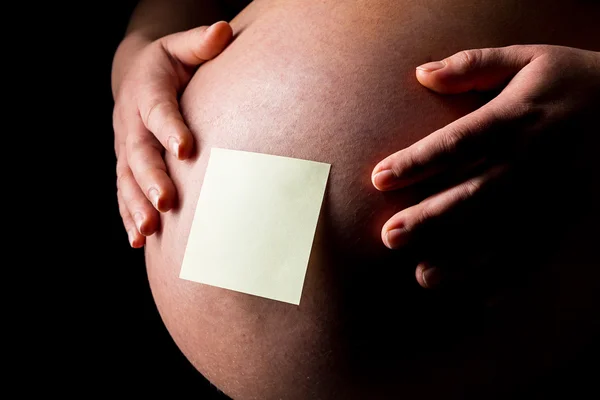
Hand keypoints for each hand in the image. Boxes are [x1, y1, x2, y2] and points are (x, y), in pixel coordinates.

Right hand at [113, 22, 232, 247]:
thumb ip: (201, 43)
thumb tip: (224, 30)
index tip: (186, 149)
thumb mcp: (182, 47)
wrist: (136, 77)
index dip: (170, 128)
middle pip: (138, 152)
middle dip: (151, 178)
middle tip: (166, 202)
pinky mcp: (125, 165)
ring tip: (148, 230)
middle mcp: (131, 122)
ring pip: (127, 179)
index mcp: (147, 90)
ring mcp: (125, 147)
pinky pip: (124, 192)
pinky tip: (138, 240)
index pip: (158, 110)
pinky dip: (129, 216)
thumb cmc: (170, 65)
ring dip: (136, 205)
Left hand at [372, 45, 599, 287]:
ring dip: (464, 259)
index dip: (417, 161)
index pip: (458, 142)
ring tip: (424, 277)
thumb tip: (421, 72)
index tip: (378, 179)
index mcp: (517, 117)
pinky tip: (480, 300)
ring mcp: (556, 194)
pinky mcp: (573, 217)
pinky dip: (512, 279)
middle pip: (475, 194)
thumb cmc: (577, 80)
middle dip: (431, 218)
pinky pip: (541, 253)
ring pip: (504, 233)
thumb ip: (474, 64)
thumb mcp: (530, 57)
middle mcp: (535, 160)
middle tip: (390, 237)